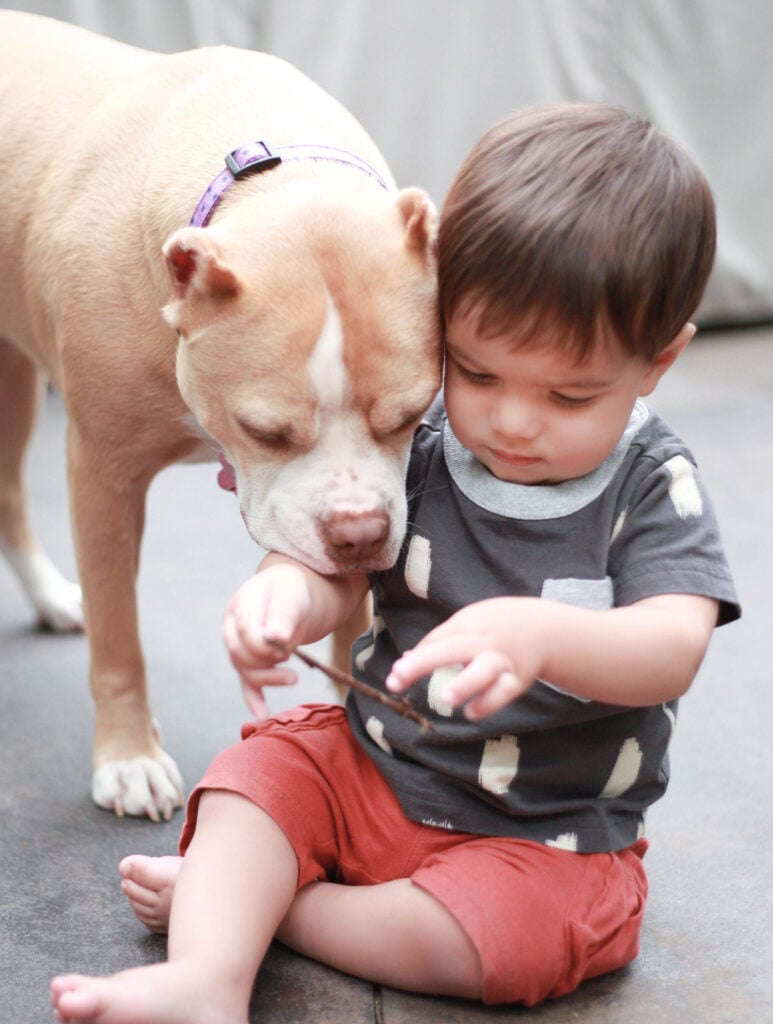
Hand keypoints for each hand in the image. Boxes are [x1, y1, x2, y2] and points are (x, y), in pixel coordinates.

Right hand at [223, 564, 311, 719]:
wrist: (295, 593)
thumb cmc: (294, 589)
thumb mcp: (293, 595)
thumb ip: (283, 614)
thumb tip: (275, 637)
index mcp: (242, 604)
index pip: (245, 632)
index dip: (264, 646)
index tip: (287, 647)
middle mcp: (233, 626)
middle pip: (240, 654)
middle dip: (266, 663)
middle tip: (292, 659)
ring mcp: (239, 644)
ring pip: (244, 670)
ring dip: (267, 679)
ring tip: (293, 678)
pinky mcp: (251, 660)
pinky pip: (247, 682)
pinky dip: (253, 699)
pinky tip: (262, 715)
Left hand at [386, 598, 543, 719]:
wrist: (545, 628)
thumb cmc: (496, 626)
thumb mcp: (469, 623)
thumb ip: (438, 640)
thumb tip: (405, 660)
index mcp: (468, 625)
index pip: (437, 639)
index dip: (415, 658)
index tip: (395, 675)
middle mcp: (483, 641)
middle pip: (451, 649)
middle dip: (423, 663)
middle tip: (397, 678)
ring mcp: (501, 660)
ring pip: (483, 670)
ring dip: (464, 684)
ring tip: (445, 698)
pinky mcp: (517, 679)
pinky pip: (504, 691)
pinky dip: (489, 702)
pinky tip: (470, 713)